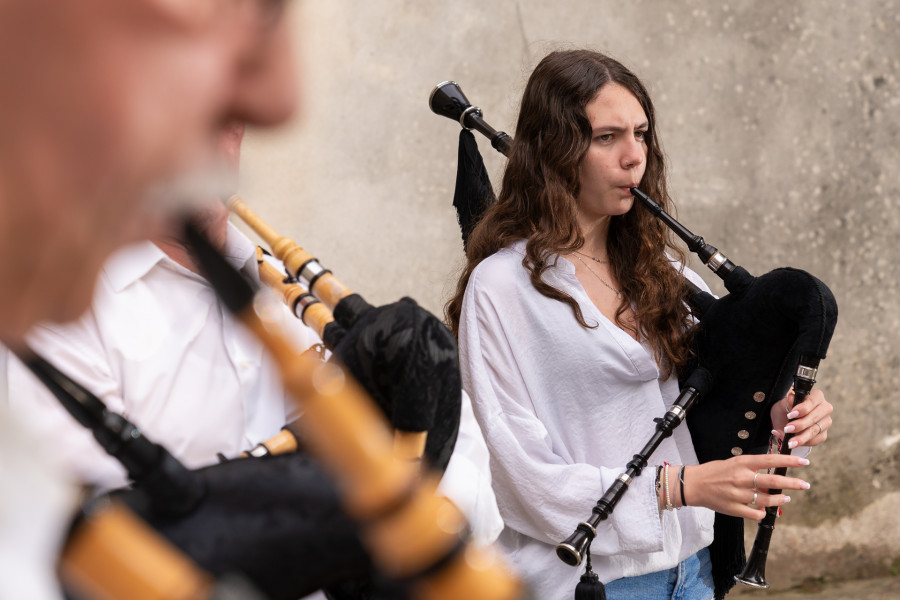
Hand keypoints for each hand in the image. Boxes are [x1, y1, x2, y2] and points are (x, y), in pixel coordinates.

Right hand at [683, 454, 810, 519]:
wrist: (694, 484)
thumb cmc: (715, 472)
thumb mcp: (734, 463)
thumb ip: (752, 469)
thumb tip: (771, 479)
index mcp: (742, 463)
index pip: (770, 460)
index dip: (789, 462)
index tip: (803, 463)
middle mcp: (741, 477)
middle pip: (773, 482)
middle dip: (793, 484)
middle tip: (805, 485)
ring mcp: (738, 494)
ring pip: (766, 500)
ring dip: (779, 500)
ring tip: (786, 498)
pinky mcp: (733, 508)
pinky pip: (755, 513)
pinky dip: (763, 512)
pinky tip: (765, 510)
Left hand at [770, 388, 831, 448]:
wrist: (785, 421)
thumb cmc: (786, 409)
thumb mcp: (783, 404)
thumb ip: (788, 402)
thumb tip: (791, 397)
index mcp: (817, 396)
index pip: (812, 402)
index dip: (802, 409)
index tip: (790, 415)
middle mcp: (825, 408)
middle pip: (814, 418)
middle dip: (800, 425)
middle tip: (787, 429)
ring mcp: (826, 422)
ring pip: (815, 431)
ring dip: (801, 437)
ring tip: (789, 442)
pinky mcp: (823, 434)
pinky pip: (815, 440)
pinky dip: (804, 442)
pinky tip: (794, 443)